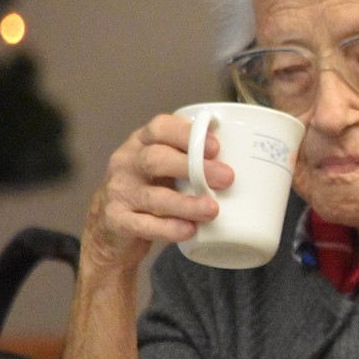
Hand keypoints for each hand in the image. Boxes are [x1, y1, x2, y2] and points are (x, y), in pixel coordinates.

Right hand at [84, 113, 234, 270]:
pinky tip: (188, 230)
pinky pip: (142, 225)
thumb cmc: (152, 190)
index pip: (159, 127)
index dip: (187, 134)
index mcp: (141, 143)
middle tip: (227, 178)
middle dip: (193, 167)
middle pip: (156, 159)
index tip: (216, 146)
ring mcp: (119, 192)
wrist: (110, 229)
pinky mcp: (116, 220)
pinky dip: (167, 228)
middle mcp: (126, 163)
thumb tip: (248, 159)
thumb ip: (193, 161)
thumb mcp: (166, 169)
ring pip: (153, 196)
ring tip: (213, 209)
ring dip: (186, 203)